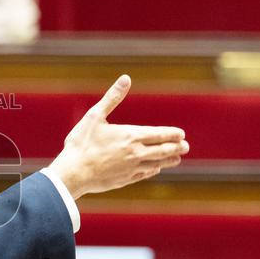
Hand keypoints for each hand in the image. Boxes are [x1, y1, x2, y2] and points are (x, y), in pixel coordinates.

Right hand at [49, 75, 188, 198]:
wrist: (73, 173)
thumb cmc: (81, 143)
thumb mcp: (95, 116)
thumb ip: (112, 98)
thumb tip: (125, 78)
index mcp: (130, 136)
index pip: (159, 134)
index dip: (172, 134)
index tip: (182, 134)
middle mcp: (136, 153)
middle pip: (163, 150)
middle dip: (176, 148)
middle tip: (186, 146)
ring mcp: (131, 168)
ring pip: (157, 164)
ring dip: (169, 160)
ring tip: (177, 159)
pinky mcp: (125, 180)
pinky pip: (144, 174)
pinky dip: (153, 170)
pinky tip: (154, 169)